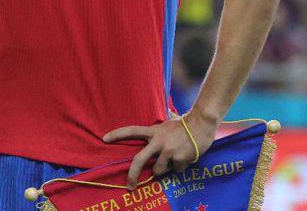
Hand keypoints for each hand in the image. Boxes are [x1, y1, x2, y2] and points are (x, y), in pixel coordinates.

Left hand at [102, 113, 216, 189]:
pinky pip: (177, 170)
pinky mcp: (179, 159)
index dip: (117, 134)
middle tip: (129, 187)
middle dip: (132, 175)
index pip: (131, 131)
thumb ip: (162, 126)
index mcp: (154, 131)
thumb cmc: (186, 122)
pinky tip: (186, 157)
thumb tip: (164, 119)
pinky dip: (180, 167)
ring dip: (165, 169)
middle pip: (139, 160)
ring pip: (160, 171)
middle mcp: (158, 141)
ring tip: (175, 158)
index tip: (104, 138)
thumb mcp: (169, 121)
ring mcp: (168, 151)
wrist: (202, 123)